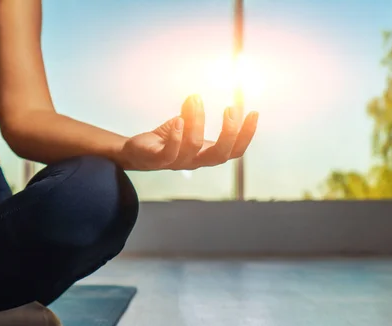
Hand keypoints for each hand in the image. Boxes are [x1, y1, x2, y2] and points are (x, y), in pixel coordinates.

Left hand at [121, 95, 258, 170]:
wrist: (137, 152)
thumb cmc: (165, 139)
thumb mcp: (183, 123)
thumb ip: (191, 114)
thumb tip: (195, 96)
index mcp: (206, 154)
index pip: (234, 151)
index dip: (246, 135)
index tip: (254, 112)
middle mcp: (195, 161)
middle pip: (221, 155)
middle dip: (230, 133)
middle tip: (230, 109)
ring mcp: (178, 162)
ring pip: (194, 145)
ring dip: (197, 120)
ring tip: (195, 98)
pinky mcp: (158, 160)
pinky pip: (170, 152)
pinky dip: (177, 136)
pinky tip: (178, 119)